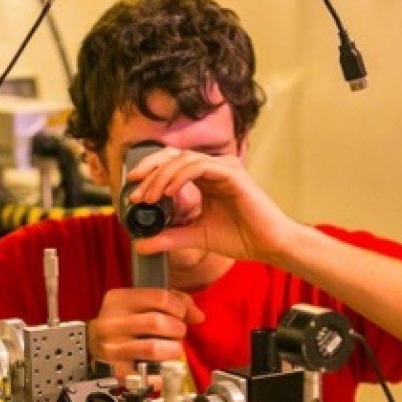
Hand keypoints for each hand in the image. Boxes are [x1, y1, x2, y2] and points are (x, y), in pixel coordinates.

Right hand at [88, 287, 204, 376]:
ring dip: (172, 350)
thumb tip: (198, 316)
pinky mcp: (115, 369)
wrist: (91, 341)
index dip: (179, 308)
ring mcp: (112, 348)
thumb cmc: (122, 319)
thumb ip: (172, 301)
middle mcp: (112, 322)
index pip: (161, 298)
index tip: (180, 315)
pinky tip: (163, 372)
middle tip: (178, 333)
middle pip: (158, 323)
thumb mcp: (141, 302)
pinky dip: (159, 377)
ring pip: (153, 348)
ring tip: (172, 349)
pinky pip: (143, 375)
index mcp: (120, 300)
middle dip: (177, 329)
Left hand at [123, 147, 303, 265]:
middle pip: (174, 155)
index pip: (172, 164)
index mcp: (207, 177)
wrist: (269, 246)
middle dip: (150, 169)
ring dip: (162, 176)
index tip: (132, 193)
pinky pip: (200, 166)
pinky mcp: (233, 173)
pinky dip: (180, 177)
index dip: (150, 173)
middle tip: (133, 190)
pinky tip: (168, 192)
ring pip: (184, 159)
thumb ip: (169, 237)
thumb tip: (141, 244)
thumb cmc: (241, 238)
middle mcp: (215, 167)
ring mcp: (224, 168)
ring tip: (149, 196)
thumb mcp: (195, 237)